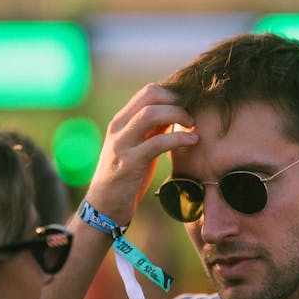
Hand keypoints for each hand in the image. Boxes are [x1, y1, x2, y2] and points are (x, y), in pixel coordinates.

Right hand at [86, 83, 196, 225]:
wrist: (105, 206)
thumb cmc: (126, 177)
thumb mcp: (138, 147)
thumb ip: (152, 130)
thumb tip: (177, 113)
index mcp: (121, 121)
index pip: (148, 92)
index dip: (173, 94)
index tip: (190, 106)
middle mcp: (119, 128)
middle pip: (150, 95)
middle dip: (177, 101)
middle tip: (193, 115)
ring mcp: (122, 144)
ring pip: (151, 114)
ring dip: (178, 115)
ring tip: (192, 125)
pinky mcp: (130, 163)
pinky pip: (157, 143)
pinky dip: (179, 138)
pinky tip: (193, 141)